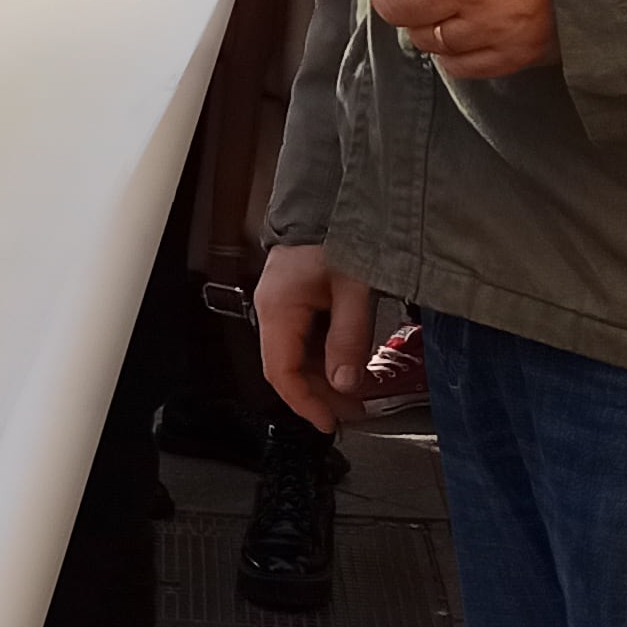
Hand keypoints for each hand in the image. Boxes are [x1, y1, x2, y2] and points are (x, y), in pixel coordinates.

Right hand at [255, 242, 378, 435]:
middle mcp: (271, 312)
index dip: (304, 402)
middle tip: (353, 412)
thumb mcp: (354, 289)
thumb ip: (349, 338)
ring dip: (322, 380)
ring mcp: (280, 309)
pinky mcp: (292, 305)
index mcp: (278, 310)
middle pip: (287, 369)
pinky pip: (301, 343)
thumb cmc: (339, 236)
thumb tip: (346, 383)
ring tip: (355, 394)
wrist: (327, 204)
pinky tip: (347, 367)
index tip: (328, 422)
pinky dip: (323, 361)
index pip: (281, 372)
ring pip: (294, 359)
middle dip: (319, 395)